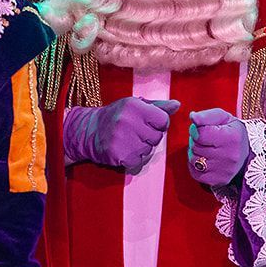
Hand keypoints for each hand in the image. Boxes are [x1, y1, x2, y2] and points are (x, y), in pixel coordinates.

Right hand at [61, 97, 179, 173]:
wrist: (88, 131)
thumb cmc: (115, 117)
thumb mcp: (134, 105)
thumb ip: (157, 106)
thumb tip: (177, 105)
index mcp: (134, 106)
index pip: (163, 120)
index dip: (158, 124)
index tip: (146, 124)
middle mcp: (128, 121)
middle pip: (157, 137)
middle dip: (149, 137)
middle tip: (134, 133)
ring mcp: (122, 139)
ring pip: (148, 150)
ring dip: (141, 148)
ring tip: (127, 141)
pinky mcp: (118, 155)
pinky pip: (138, 161)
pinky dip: (133, 159)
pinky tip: (123, 150)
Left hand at [186, 108, 248, 186]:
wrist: (247, 152)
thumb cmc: (232, 131)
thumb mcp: (223, 118)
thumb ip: (207, 116)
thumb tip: (193, 117)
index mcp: (232, 137)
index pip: (200, 134)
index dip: (196, 130)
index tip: (202, 129)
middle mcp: (230, 156)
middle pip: (196, 147)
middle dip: (196, 142)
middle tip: (206, 140)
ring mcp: (225, 170)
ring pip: (194, 160)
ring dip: (195, 153)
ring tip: (205, 149)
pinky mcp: (219, 180)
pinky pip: (195, 173)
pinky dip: (195, 166)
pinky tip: (204, 160)